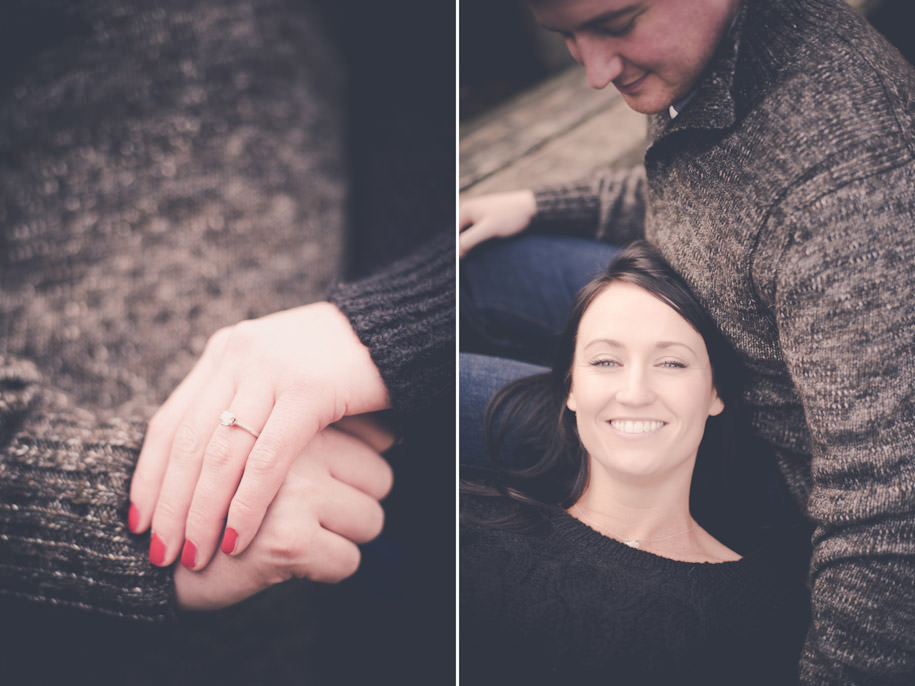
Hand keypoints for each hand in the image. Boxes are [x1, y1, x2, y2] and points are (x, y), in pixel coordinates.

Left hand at [129, 302, 390, 570]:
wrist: (392, 327)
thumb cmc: (336, 361)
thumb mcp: (276, 374)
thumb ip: (241, 403)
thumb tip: (206, 462)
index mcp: (224, 353)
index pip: (169, 422)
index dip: (149, 477)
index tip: (139, 522)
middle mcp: (238, 357)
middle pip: (187, 444)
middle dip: (170, 505)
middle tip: (161, 552)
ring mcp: (271, 371)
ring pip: (221, 455)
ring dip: (203, 512)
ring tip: (194, 554)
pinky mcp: (308, 390)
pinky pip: (267, 459)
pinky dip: (248, 502)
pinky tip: (238, 535)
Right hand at [174, 423, 393, 609]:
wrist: (145, 556)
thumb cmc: (218, 499)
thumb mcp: (264, 447)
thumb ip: (314, 432)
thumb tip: (390, 433)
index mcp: (290, 409)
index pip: (378, 439)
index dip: (367, 468)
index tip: (347, 481)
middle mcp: (295, 444)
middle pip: (380, 478)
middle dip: (360, 504)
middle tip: (321, 516)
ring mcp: (292, 489)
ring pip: (370, 520)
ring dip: (344, 539)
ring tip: (300, 538)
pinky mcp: (287, 537)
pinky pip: (346, 562)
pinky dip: (328, 572)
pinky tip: (291, 566)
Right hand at [458, 190, 536, 257]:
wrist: (531, 208)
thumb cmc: (510, 216)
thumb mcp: (487, 229)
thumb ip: (469, 240)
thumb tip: (456, 253)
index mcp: (465, 209)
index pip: (453, 234)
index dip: (456, 248)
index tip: (462, 260)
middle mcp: (469, 209)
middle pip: (460, 234)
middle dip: (464, 246)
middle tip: (470, 259)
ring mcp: (478, 213)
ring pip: (469, 234)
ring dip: (472, 244)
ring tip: (478, 254)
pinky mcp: (488, 218)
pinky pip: (478, 232)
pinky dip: (480, 240)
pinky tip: (486, 247)